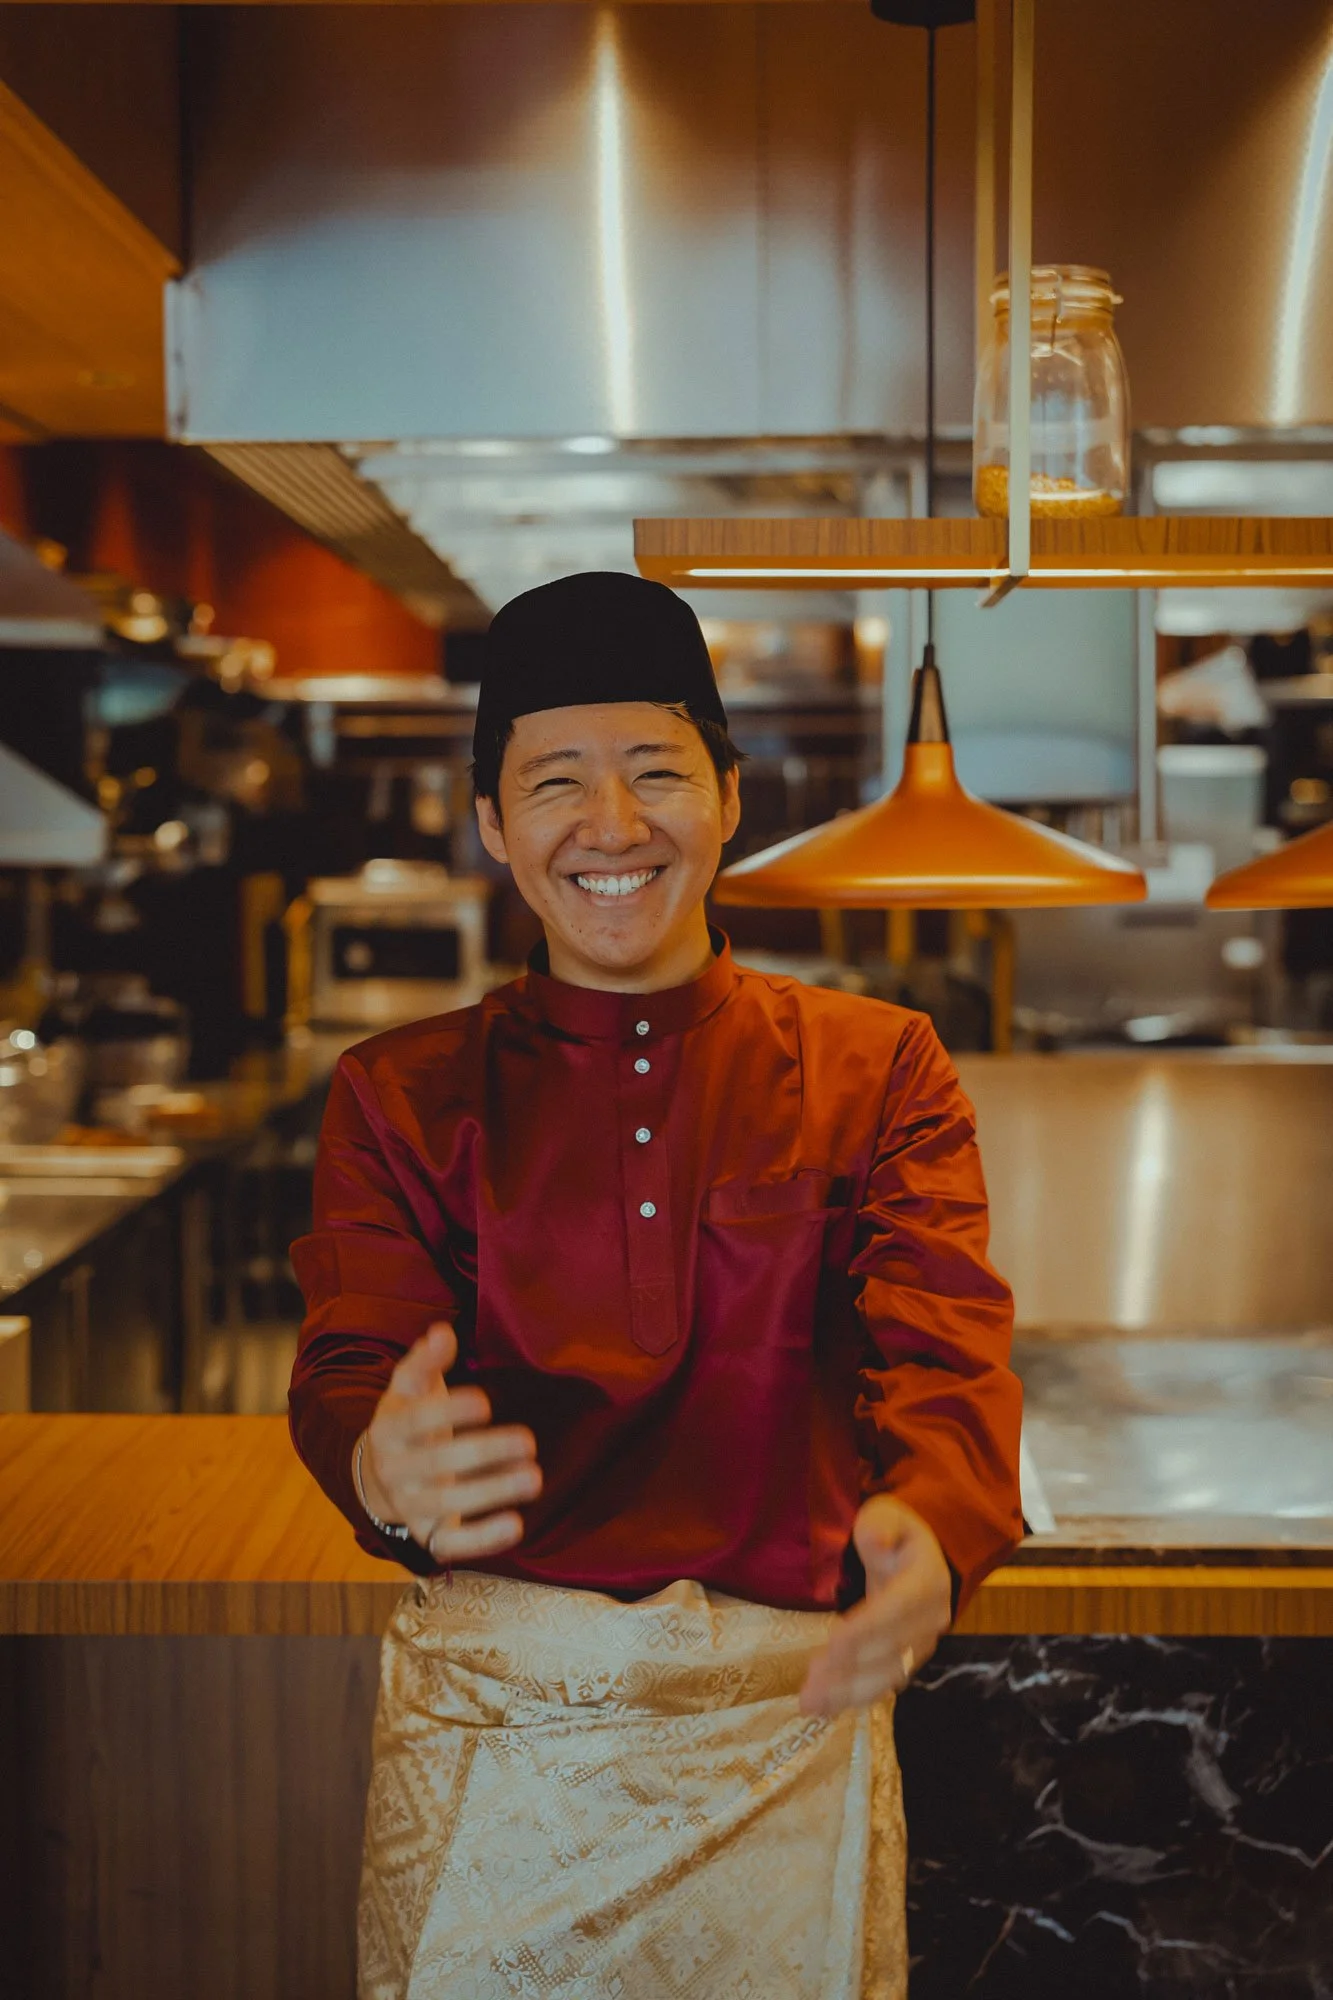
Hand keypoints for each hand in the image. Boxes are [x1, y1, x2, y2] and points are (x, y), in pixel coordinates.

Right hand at [360, 1322, 541, 1564]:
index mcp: (389, 1429)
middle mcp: (396, 1471)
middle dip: (485, 1452)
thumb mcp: (408, 1387)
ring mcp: (411, 1507)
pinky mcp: (428, 1535)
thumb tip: (443, 1331)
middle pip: (438, 1464)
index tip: (485, 1401)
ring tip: (533, 1477)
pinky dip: (482, 1540)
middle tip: (529, 1441)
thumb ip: (426, 1360)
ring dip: (493, 1492)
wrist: (379, 1476)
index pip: (416, 1421)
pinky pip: (452, 1545)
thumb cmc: (408, 1420)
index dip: (449, 1412)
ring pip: (448, 1506)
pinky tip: (516, 1525)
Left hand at [798, 1496, 951, 1718]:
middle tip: (812, 1681)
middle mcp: (930, 1619)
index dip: (869, 1627)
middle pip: (892, 1649)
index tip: (834, 1641)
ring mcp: (920, 1644)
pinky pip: (882, 1683)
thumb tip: (876, 1540)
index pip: (899, 1608)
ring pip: (888, 1674)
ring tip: (810, 1702)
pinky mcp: (905, 1660)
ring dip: (849, 1691)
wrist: (921, 1556)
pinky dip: (853, 1698)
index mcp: (928, 1581)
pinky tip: (823, 1708)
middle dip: (851, 1667)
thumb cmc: (897, 1532)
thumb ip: (881, 1525)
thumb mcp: (888, 1515)